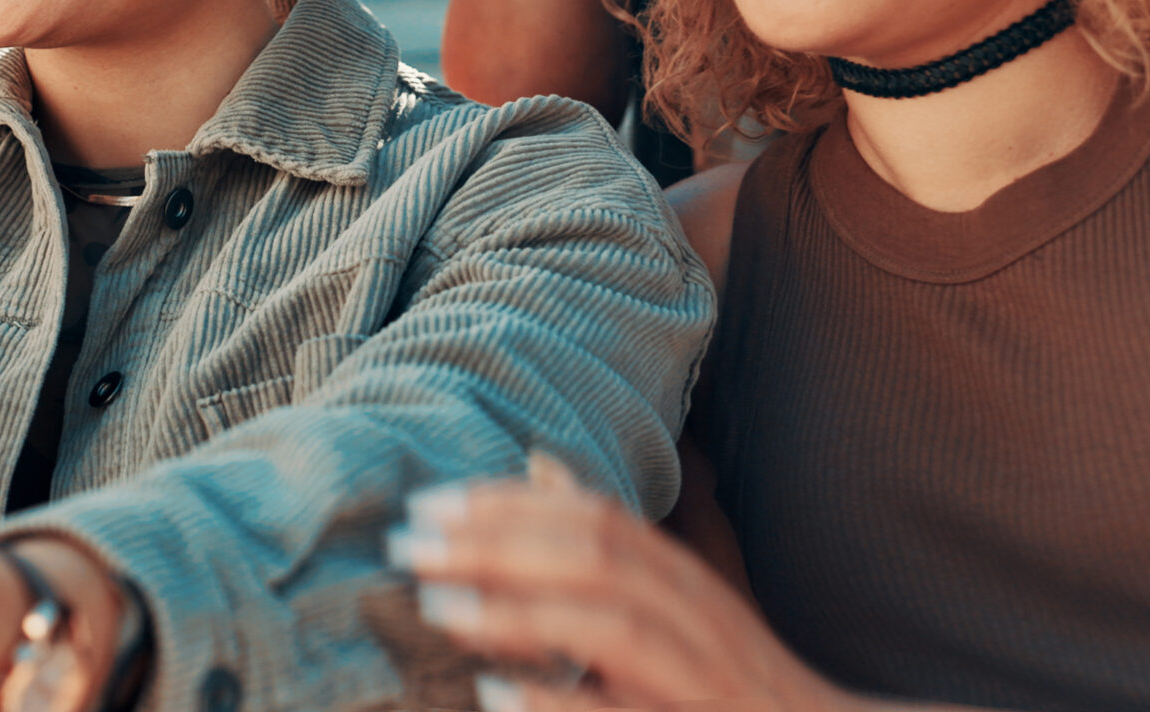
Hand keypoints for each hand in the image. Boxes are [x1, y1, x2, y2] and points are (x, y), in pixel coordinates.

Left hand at [388, 455, 851, 711]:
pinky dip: (558, 704)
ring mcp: (702, 677)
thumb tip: (540, 462)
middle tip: (409, 543)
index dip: (511, 504)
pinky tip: (495, 694)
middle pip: (596, 558)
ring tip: (438, 606)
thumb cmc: (740, 677)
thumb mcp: (684, 601)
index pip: (595, 518)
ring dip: (519, 612)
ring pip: (612, 626)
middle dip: (497, 543)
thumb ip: (617, 538)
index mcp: (686, 582)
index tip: (429, 503)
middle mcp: (698, 619)